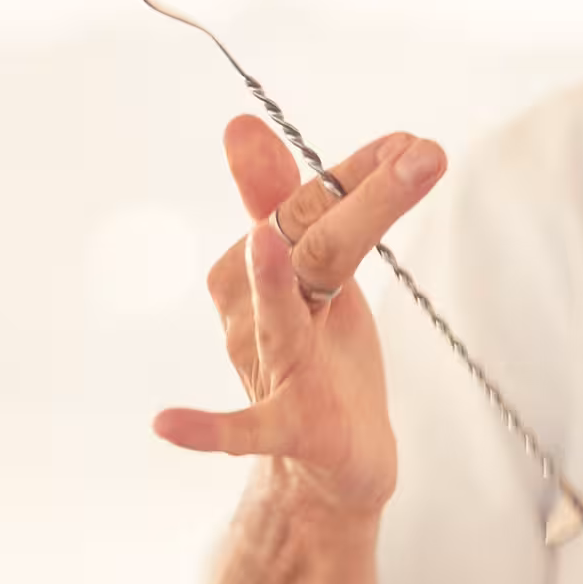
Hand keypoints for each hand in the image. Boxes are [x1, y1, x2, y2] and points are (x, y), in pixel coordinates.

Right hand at [152, 114, 446, 514]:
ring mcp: (265, 367)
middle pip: (310, 245)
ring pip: (279, 318)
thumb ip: (295, 199)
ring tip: (265, 243)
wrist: (330, 461)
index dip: (362, 172)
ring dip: (272, 282)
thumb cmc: (326, 359)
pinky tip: (166, 425)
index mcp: (265, 266)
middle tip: (416, 158)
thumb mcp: (321, 273)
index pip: (311, 204)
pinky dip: (206, 429)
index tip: (412, 143)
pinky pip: (242, 429)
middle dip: (362, 200)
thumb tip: (241, 122)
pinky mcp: (285, 428)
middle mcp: (251, 310)